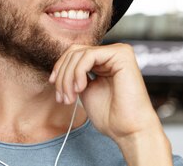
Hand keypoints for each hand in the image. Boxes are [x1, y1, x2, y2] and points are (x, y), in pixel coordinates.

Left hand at [49, 43, 172, 164]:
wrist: (128, 130)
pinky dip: (78, 73)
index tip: (54, 85)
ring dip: (68, 77)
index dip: (60, 68)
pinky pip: (89, 56)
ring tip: (70, 98)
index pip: (75, 53)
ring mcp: (118, 51)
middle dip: (63, 74)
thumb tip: (59, 66)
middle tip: (62, 97)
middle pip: (75, 51)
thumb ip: (75, 75)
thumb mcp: (85, 90)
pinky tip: (80, 89)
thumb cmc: (110, 115)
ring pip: (79, 54)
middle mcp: (112, 53)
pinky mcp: (122, 54)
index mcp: (105, 60)